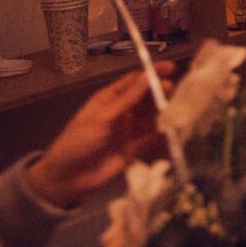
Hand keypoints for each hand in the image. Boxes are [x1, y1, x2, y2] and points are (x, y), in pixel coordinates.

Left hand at [25, 66, 170, 209]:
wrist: (69, 178)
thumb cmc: (79, 142)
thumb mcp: (103, 118)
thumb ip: (129, 99)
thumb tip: (149, 76)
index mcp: (109, 99)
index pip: (134, 81)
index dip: (151, 74)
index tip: (170, 68)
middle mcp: (122, 112)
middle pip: (146, 97)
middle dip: (160, 91)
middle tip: (172, 88)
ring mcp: (129, 130)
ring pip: (152, 115)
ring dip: (163, 110)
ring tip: (176, 107)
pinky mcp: (135, 148)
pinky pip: (153, 137)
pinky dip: (163, 132)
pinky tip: (174, 128)